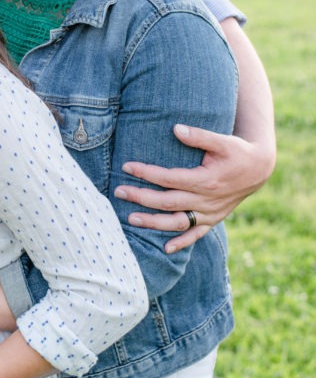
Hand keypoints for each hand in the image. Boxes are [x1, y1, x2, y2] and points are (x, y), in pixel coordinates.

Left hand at [115, 123, 265, 252]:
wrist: (259, 169)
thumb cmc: (237, 151)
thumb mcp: (222, 140)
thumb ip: (199, 136)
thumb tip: (176, 129)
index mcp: (206, 180)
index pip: (169, 178)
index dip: (147, 173)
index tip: (126, 166)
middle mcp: (206, 200)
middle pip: (168, 202)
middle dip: (141, 197)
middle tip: (118, 191)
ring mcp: (210, 213)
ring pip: (178, 222)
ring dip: (153, 222)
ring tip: (131, 219)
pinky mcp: (214, 219)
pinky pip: (196, 235)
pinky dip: (181, 243)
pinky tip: (165, 248)